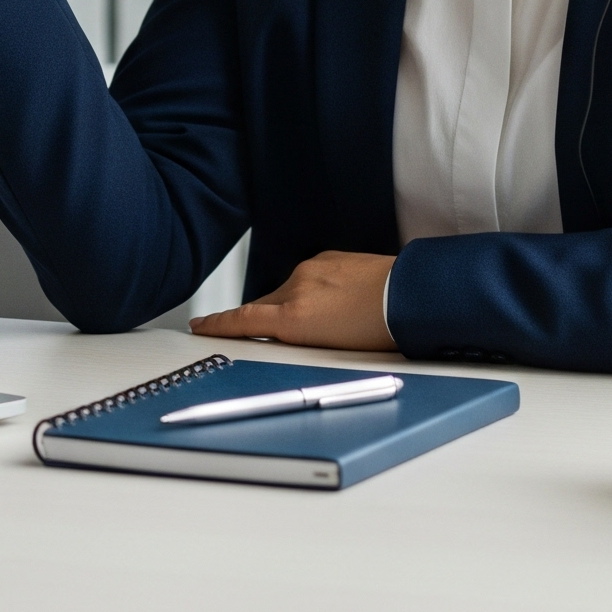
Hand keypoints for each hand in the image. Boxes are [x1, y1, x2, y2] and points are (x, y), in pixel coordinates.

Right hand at [190, 251, 398, 352]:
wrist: (413, 296)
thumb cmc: (381, 331)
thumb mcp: (331, 353)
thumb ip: (299, 344)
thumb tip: (285, 342)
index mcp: (295, 316)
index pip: (243, 321)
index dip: (217, 325)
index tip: (198, 325)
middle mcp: (298, 287)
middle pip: (262, 306)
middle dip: (256, 321)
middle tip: (253, 337)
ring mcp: (314, 269)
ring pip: (288, 293)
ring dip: (294, 308)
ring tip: (322, 328)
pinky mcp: (330, 258)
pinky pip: (309, 278)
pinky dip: (313, 292)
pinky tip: (336, 305)